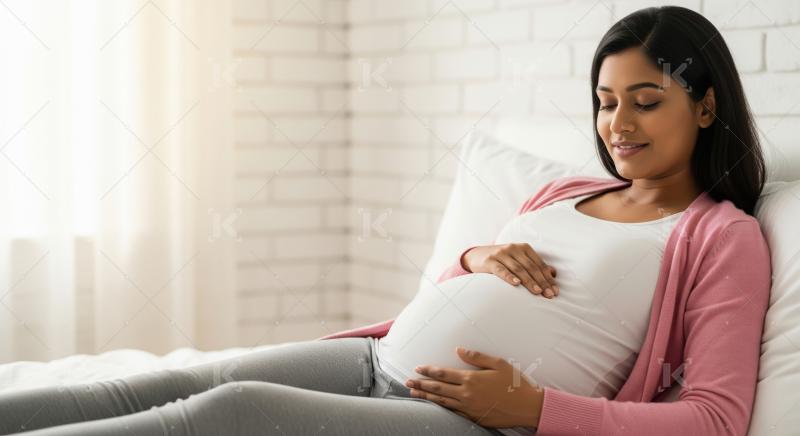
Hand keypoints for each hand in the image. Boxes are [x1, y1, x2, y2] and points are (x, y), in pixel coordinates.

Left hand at [405, 347, 543, 428]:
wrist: (528, 407)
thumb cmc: (515, 383)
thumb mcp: (498, 363)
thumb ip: (476, 357)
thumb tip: (459, 350)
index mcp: (472, 379)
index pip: (444, 374)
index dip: (429, 371)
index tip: (418, 368)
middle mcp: (467, 394)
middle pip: (438, 389)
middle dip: (421, 385)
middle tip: (407, 382)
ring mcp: (469, 408)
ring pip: (442, 402)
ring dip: (426, 398)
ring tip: (413, 394)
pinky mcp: (474, 417)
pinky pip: (453, 412)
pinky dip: (441, 408)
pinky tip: (435, 406)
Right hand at [463, 243, 558, 297]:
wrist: (477, 255)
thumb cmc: (502, 260)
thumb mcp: (518, 259)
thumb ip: (534, 265)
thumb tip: (553, 273)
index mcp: (524, 248)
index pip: (539, 264)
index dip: (548, 278)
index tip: (555, 291)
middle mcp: (513, 248)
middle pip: (531, 267)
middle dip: (542, 282)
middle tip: (549, 295)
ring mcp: (501, 254)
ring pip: (518, 269)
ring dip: (529, 281)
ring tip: (538, 292)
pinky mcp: (490, 261)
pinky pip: (501, 270)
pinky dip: (509, 277)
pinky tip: (516, 284)